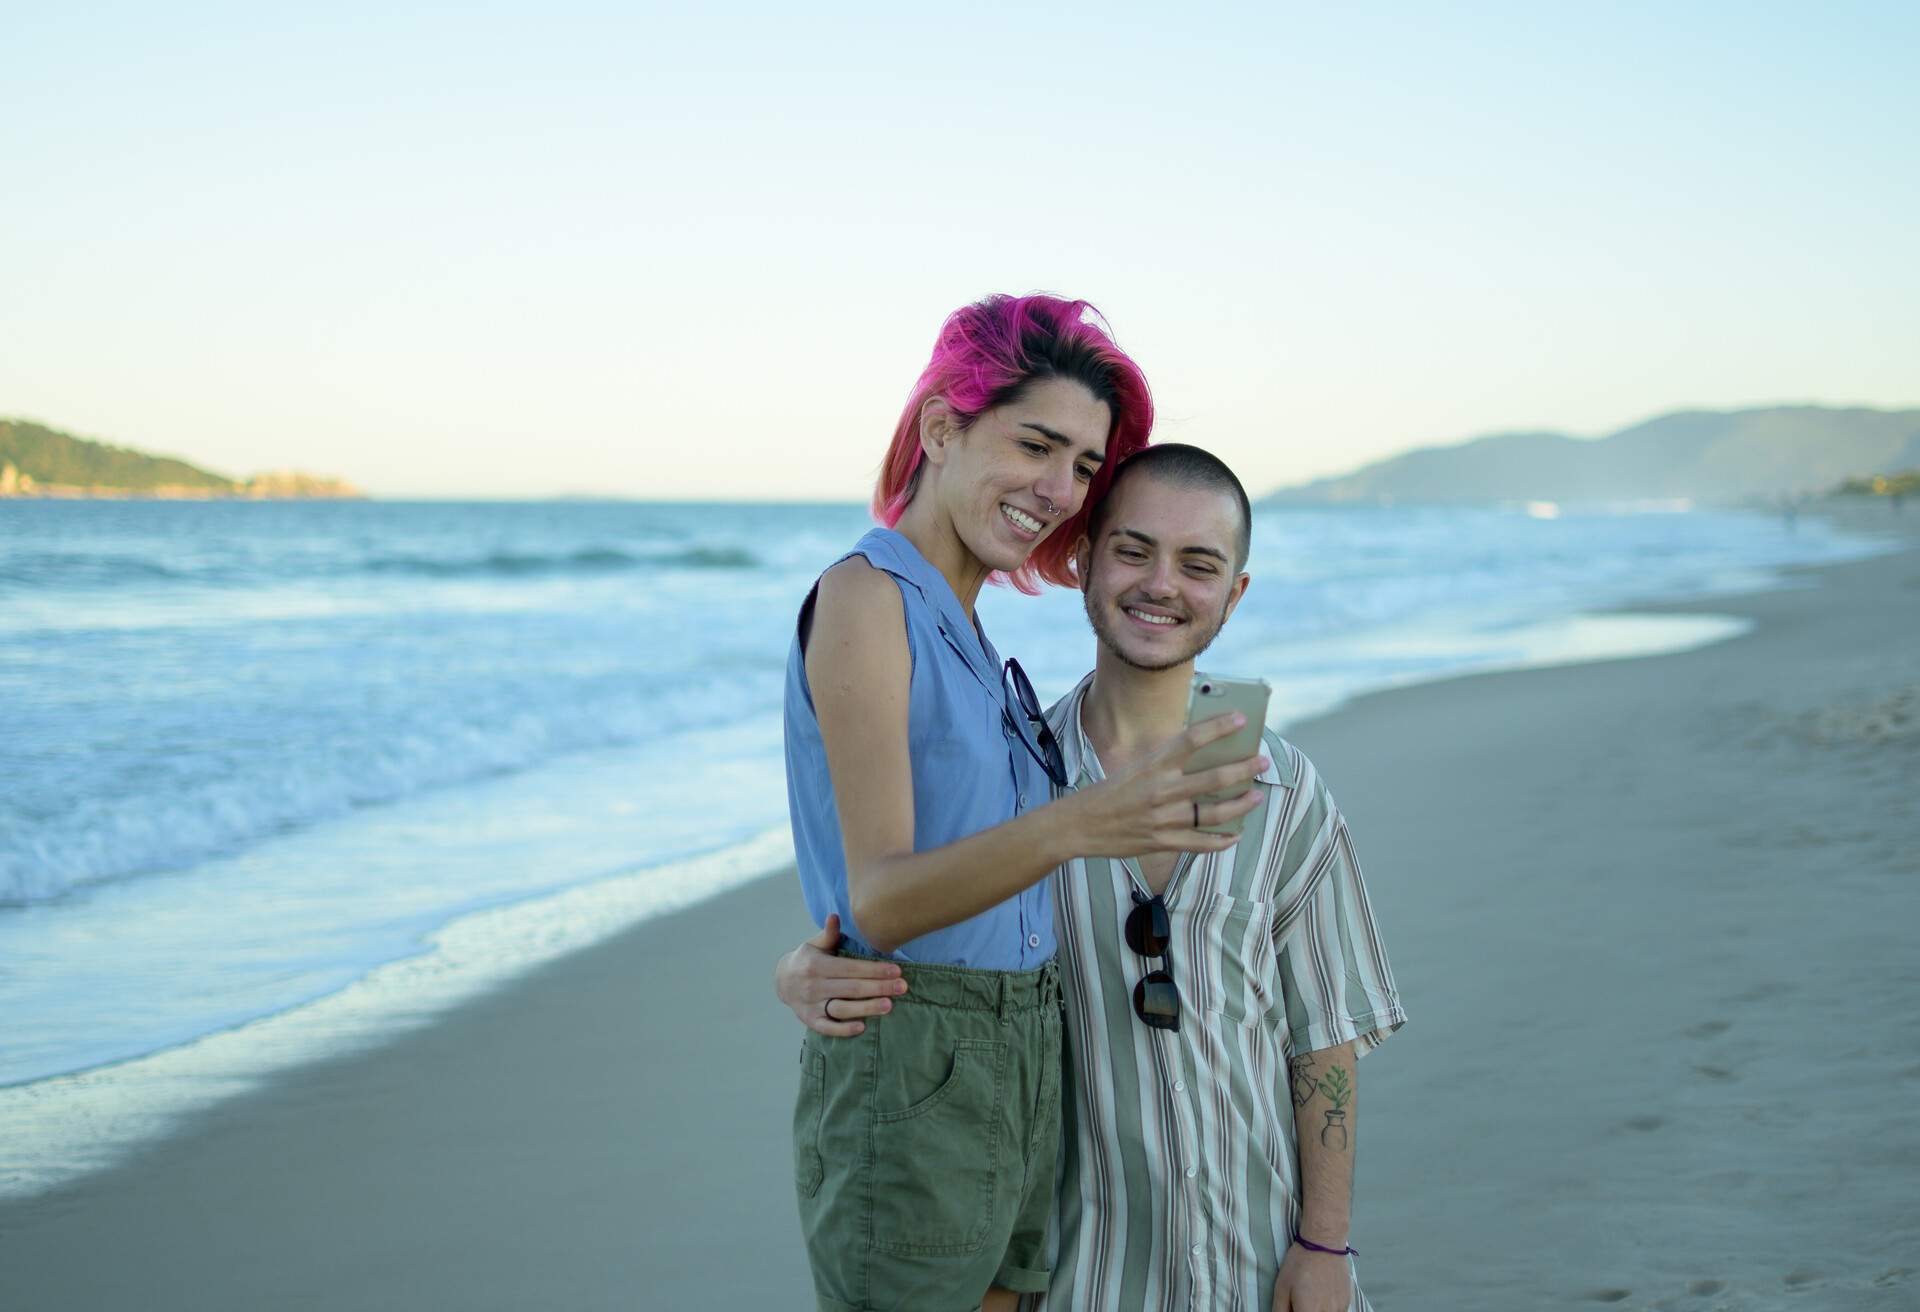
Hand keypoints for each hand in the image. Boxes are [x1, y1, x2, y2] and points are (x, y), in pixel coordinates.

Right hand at [773, 914, 907, 1036]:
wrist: (781, 981)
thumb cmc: (807, 960)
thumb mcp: (814, 945)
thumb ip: (828, 934)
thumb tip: (835, 917)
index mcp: (817, 965)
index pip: (851, 968)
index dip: (874, 970)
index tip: (896, 971)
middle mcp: (814, 986)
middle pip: (851, 989)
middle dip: (879, 987)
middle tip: (902, 987)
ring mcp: (811, 1005)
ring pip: (842, 1009)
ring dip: (866, 1008)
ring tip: (889, 1005)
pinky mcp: (810, 1020)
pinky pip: (827, 1027)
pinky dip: (843, 1029)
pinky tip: (862, 1027)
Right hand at [1062, 712, 1267, 857]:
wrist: (1079, 825)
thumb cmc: (1109, 793)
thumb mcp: (1135, 769)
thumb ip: (1166, 764)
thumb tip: (1203, 757)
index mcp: (1153, 765)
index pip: (1192, 739)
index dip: (1219, 727)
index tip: (1241, 719)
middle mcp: (1162, 790)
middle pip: (1214, 778)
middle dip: (1244, 769)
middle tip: (1262, 761)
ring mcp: (1164, 819)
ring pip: (1213, 813)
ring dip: (1240, 804)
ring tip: (1256, 796)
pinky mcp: (1162, 842)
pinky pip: (1200, 844)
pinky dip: (1221, 841)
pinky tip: (1236, 835)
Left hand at [1271, 1241, 1351, 1311]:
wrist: (1324, 1244)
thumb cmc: (1299, 1263)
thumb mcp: (1281, 1287)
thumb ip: (1280, 1310)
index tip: (1293, 1307)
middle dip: (1305, 1311)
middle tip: (1300, 1301)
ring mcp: (1340, 1309)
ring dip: (1317, 1310)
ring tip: (1311, 1297)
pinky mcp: (1347, 1302)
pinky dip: (1328, 1309)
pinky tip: (1322, 1296)